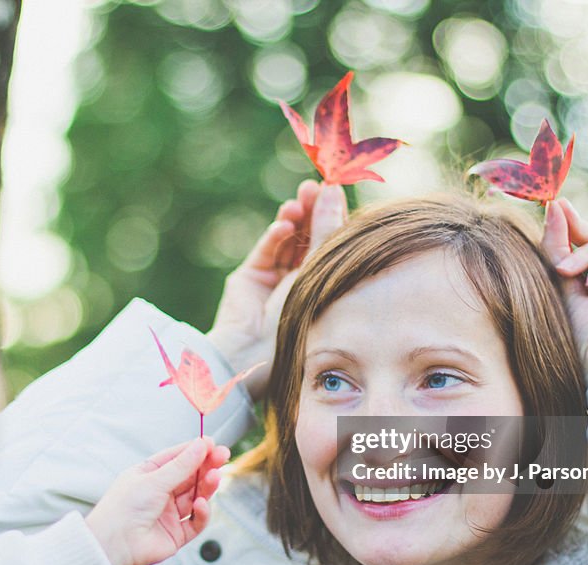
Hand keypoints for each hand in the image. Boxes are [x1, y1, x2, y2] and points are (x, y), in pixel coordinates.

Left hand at [85, 438, 229, 564]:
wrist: (114, 546)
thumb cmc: (124, 509)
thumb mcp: (154, 480)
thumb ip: (182, 465)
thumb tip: (201, 445)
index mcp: (148, 476)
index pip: (176, 459)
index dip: (194, 451)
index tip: (212, 444)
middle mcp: (159, 494)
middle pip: (189, 477)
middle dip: (206, 467)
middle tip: (223, 457)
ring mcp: (169, 514)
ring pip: (195, 497)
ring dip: (206, 486)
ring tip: (215, 477)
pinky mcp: (177, 534)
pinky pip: (195, 521)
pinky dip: (202, 512)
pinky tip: (201, 504)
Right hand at [207, 180, 347, 399]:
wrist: (258, 355)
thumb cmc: (303, 322)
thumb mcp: (319, 271)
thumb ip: (324, 231)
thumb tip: (332, 190)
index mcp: (325, 286)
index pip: (330, 244)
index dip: (333, 217)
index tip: (338, 189)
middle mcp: (300, 282)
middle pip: (308, 238)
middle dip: (312, 211)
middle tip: (316, 186)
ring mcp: (273, 280)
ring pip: (286, 241)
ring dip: (293, 219)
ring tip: (299, 202)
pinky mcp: (249, 279)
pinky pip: (266, 251)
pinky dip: (274, 237)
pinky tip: (283, 227)